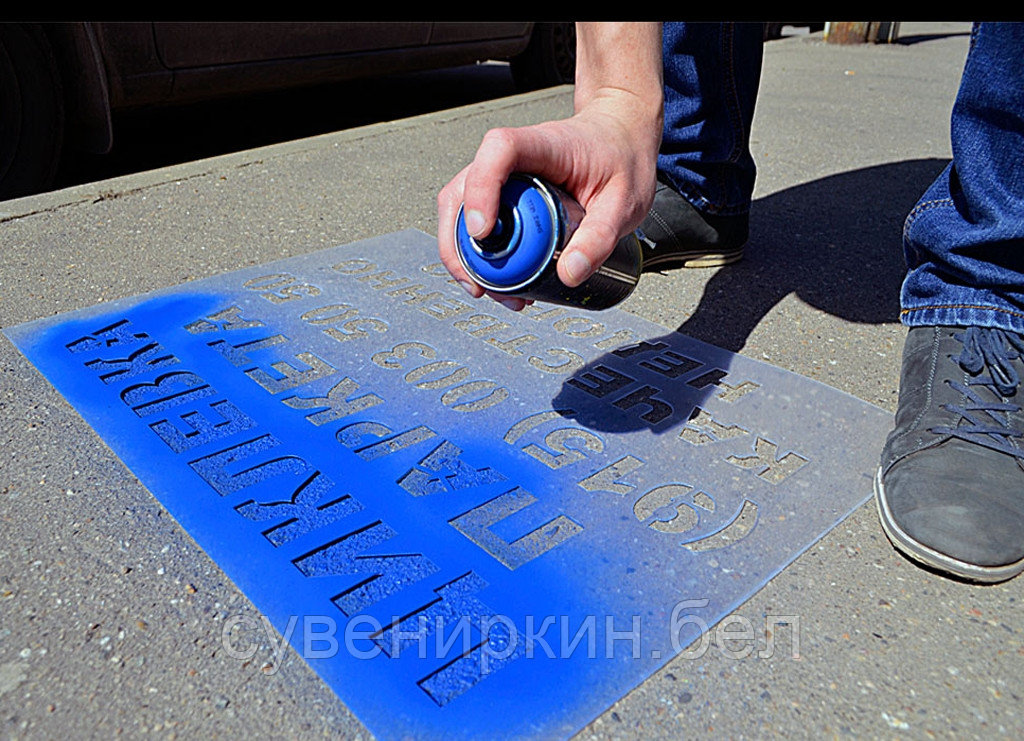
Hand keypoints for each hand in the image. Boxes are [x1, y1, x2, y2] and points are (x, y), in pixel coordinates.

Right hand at [437, 94, 660, 309]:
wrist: (622, 139)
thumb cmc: (621, 158)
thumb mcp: (624, 201)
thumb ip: (600, 237)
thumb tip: (570, 274)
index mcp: (542, 145)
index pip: (498, 152)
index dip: (481, 189)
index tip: (482, 232)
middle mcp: (514, 157)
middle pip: (463, 188)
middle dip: (458, 242)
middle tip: (478, 283)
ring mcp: (504, 175)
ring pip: (461, 208)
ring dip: (464, 252)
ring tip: (487, 289)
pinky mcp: (503, 193)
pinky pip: (475, 219)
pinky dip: (477, 251)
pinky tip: (496, 277)